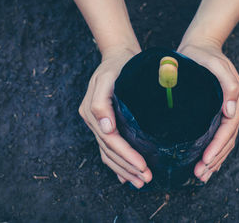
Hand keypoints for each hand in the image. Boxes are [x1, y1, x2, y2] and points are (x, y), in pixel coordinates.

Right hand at [78, 46, 152, 187]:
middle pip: (109, 151)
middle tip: (146, 179)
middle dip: (127, 167)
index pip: (110, 140)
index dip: (126, 156)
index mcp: (92, 110)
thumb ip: (101, 101)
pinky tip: (127, 174)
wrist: (117, 56)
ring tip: (140, 182)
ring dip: (124, 169)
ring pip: (109, 153)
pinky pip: (109, 148)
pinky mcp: (105, 124)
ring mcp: (98, 123)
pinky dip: (118, 163)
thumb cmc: (118, 65)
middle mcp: (93, 120)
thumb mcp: (108, 77)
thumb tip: (105, 128)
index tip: (143, 166)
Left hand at [177, 41, 238, 182]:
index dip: (217, 146)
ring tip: (202, 175)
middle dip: (216, 158)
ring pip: (225, 140)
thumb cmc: (204, 54)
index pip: (228, 128)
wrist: (200, 45)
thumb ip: (228, 84)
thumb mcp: (215, 63)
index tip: (205, 160)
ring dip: (216, 159)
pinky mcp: (218, 111)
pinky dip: (215, 151)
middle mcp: (235, 106)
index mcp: (237, 96)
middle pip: (228, 138)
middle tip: (200, 174)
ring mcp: (228, 109)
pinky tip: (207, 163)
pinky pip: (220, 135)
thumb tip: (232, 110)